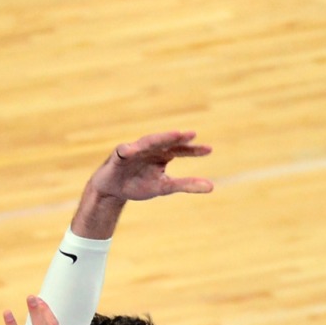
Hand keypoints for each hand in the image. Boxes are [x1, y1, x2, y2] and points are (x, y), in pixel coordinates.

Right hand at [87, 130, 213, 203]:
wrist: (113, 190)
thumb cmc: (139, 185)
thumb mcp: (165, 187)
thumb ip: (186, 184)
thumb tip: (212, 187)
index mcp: (163, 155)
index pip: (180, 150)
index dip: (194, 150)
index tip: (209, 150)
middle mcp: (151, 149)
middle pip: (165, 142)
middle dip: (176, 138)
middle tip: (191, 134)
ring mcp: (134, 150)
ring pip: (146, 142)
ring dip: (157, 138)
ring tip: (171, 135)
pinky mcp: (118, 156)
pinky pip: (122, 151)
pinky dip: (126, 150)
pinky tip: (128, 150)